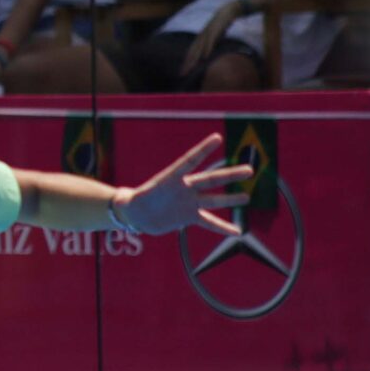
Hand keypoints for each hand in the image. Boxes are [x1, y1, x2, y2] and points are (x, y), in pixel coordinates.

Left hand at [112, 134, 252, 235]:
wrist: (138, 215)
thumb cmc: (134, 201)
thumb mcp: (130, 199)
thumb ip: (129, 199)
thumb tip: (119, 200)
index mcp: (171, 178)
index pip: (189, 161)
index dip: (202, 150)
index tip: (217, 138)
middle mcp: (184, 188)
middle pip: (210, 179)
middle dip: (229, 175)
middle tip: (249, 170)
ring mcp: (189, 202)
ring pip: (213, 200)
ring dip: (230, 199)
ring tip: (247, 197)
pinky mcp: (189, 217)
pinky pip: (209, 222)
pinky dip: (222, 227)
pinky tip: (237, 232)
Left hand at [180, 0, 245, 76]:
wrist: (227, 12)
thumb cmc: (220, 26)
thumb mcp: (214, 38)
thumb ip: (210, 46)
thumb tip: (207, 57)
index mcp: (200, 39)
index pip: (190, 53)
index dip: (186, 63)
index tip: (182, 73)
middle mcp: (201, 37)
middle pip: (192, 52)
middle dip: (187, 64)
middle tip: (182, 74)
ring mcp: (207, 33)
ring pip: (199, 48)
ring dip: (194, 58)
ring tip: (191, 68)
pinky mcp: (215, 30)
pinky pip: (210, 41)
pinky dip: (207, 49)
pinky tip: (205, 57)